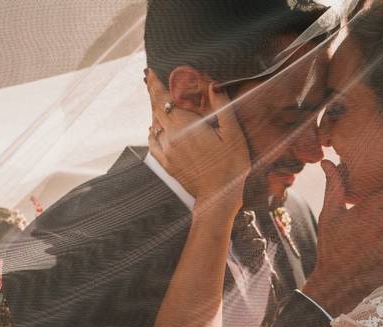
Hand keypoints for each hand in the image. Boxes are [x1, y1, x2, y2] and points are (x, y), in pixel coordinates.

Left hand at [147, 73, 249, 202]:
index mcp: (185, 126)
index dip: (154, 83)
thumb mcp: (233, 134)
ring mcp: (167, 152)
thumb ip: (222, 106)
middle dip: (153, 93)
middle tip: (150, 80)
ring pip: (154, 125)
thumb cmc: (231, 166)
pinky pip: (153, 144)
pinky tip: (154, 129)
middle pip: (156, 110)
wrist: (219, 197)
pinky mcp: (168, 165)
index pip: (163, 99)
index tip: (149, 72)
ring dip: (154, 112)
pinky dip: (152, 133)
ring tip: (156, 102)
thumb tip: (213, 84)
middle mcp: (171, 137)